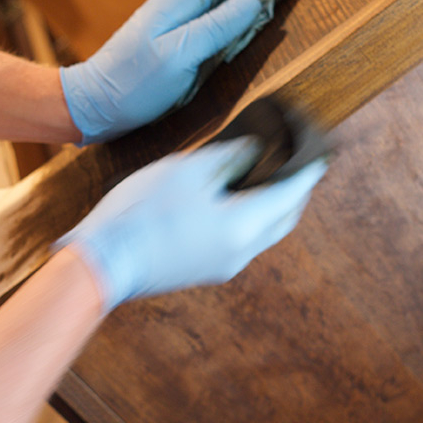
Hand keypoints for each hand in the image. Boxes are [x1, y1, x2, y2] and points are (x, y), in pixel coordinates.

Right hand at [56, 138, 326, 311]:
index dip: (308, 170)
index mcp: (244, 226)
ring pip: (263, 232)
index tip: (320, 152)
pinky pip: (240, 241)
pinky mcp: (203, 270)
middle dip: (295, 191)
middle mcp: (242, 252)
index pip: (292, 194)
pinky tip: (232, 199)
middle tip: (296, 163)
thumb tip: (255, 152)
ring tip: (266, 176)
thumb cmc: (142, 211)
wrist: (103, 262)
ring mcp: (222, 266)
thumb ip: (230, 158)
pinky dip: (248, 218)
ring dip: (271, 206)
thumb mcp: (188, 170)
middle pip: (284, 219)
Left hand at [60, 0, 291, 143]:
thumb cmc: (134, 84)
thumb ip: (217, 26)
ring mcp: (170, 20)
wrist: (92, 104)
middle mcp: (174, 3)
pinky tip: (241, 16)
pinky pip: (209, 14)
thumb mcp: (180, 55)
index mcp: (178, 1)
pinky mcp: (169, 38)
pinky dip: (232, 9)